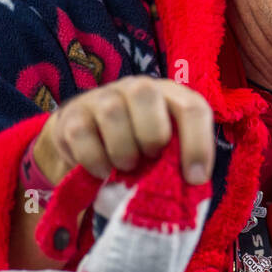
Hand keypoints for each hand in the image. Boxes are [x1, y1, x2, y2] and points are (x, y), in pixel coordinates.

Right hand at [34, 76, 214, 186]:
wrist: (87, 139)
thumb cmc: (137, 146)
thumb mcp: (163, 150)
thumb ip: (179, 160)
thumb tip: (192, 182)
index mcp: (169, 95)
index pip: (191, 107)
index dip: (198, 144)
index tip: (195, 179)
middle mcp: (136, 88)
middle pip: (145, 92)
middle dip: (152, 135)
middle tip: (149, 159)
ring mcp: (101, 97)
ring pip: (112, 112)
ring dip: (122, 150)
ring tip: (126, 167)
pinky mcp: (72, 116)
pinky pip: (82, 134)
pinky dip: (95, 161)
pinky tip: (102, 171)